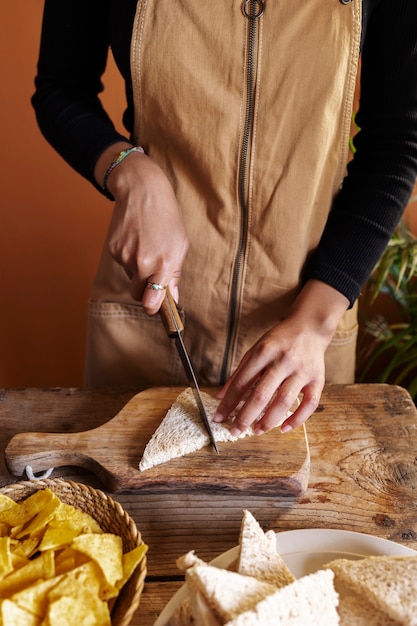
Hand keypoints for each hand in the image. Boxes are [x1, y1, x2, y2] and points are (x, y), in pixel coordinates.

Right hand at [96, 144, 188, 313]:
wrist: (141, 190)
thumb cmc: (166, 217)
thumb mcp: (180, 244)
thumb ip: (175, 274)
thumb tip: (172, 299)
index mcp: (164, 263)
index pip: (153, 301)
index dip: (153, 309)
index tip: (155, 309)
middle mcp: (143, 262)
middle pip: (139, 295)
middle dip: (145, 291)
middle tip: (152, 275)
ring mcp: (126, 256)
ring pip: (131, 278)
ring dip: (138, 270)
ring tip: (146, 246)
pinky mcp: (114, 250)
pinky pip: (122, 264)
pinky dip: (129, 257)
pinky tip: (136, 239)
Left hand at [214, 281, 348, 433]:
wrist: (310, 326)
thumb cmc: (279, 340)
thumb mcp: (255, 350)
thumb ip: (239, 372)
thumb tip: (221, 397)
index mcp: (263, 352)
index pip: (241, 382)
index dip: (228, 402)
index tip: (219, 417)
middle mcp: (282, 361)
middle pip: (261, 394)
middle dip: (246, 416)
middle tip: (235, 431)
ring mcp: (301, 371)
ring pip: (284, 401)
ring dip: (268, 420)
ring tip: (257, 431)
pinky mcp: (317, 379)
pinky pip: (309, 403)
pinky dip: (297, 419)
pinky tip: (284, 428)